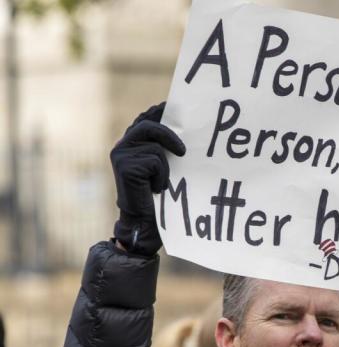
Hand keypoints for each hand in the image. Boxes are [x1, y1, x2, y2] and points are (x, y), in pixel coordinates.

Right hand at [111, 103, 185, 255]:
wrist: (144, 221)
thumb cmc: (158, 194)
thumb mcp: (164, 166)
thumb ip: (166, 148)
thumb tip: (189, 129)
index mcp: (131, 143)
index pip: (146, 119)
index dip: (160, 112)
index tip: (174, 105)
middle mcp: (123, 145)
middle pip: (149, 125)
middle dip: (169, 134)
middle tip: (184, 151)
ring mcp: (121, 154)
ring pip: (155, 146)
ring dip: (166, 165)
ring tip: (161, 182)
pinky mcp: (125, 165)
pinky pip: (155, 161)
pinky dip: (161, 176)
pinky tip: (154, 188)